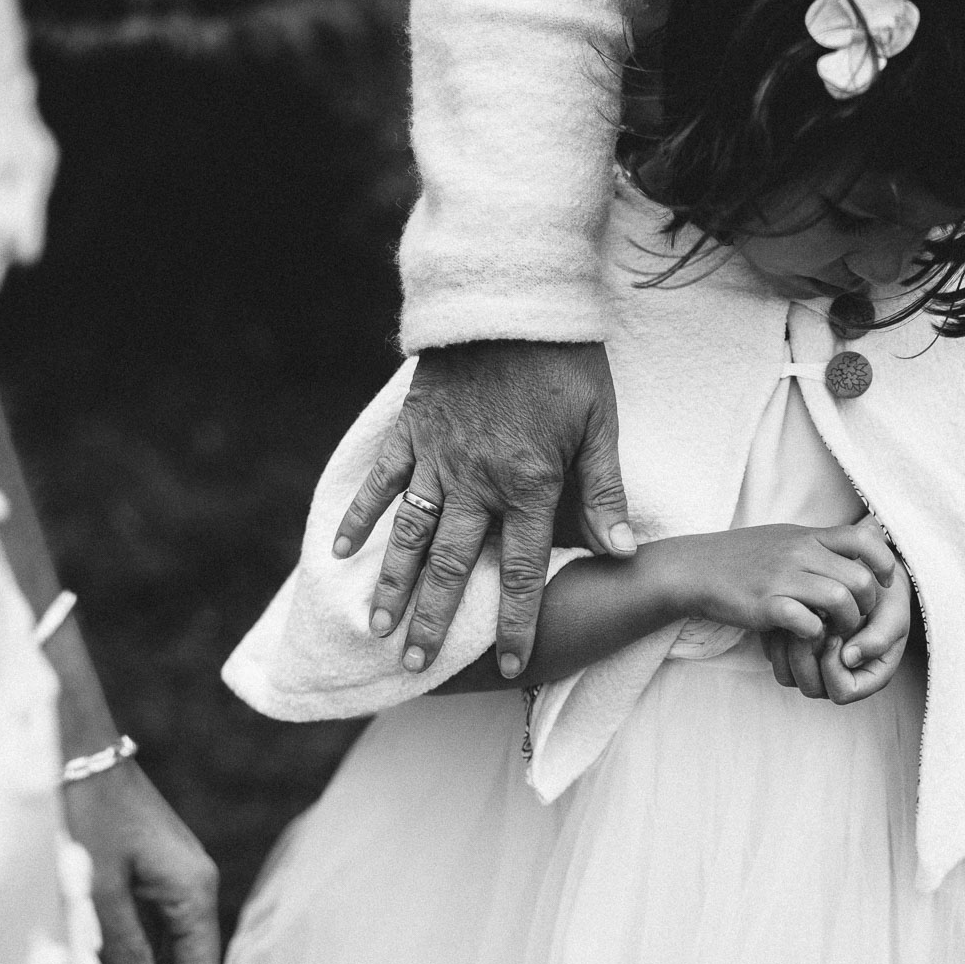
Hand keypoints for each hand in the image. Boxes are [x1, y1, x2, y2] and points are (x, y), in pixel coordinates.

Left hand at [61, 761, 220, 963]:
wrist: (76, 748)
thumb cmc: (87, 811)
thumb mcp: (98, 888)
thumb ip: (125, 946)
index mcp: (194, 887)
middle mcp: (194, 882)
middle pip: (187, 961)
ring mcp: (173, 874)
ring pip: (168, 945)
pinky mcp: (150, 867)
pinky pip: (152, 924)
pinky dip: (133, 957)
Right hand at [331, 340, 632, 679]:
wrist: (513, 297)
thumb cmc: (567, 361)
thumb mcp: (601, 423)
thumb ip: (605, 491)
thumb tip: (622, 551)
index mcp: (529, 484)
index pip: (522, 571)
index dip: (516, 622)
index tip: (510, 665)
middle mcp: (477, 480)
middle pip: (451, 565)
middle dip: (435, 620)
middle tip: (416, 666)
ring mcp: (438, 455)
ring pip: (409, 533)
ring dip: (391, 583)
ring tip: (377, 627)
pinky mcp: (412, 428)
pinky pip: (381, 480)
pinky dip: (361, 515)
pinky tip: (342, 550)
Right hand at [664, 521, 896, 640]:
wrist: (696, 569)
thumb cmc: (744, 557)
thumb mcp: (785, 538)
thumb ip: (820, 542)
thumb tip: (861, 537)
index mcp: (808, 536)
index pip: (863, 540)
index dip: (883, 563)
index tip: (884, 583)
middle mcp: (799, 553)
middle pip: (859, 578)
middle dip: (868, 606)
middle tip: (858, 618)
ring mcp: (782, 578)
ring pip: (839, 600)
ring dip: (846, 623)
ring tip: (837, 631)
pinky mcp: (765, 605)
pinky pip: (807, 621)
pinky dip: (816, 634)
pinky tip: (808, 635)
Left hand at [764, 547, 912, 703]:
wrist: (867, 578)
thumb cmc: (885, 599)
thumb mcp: (893, 614)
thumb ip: (879, 638)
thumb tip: (849, 658)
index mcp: (867, 677)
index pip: (843, 692)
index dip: (834, 668)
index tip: (834, 635)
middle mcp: (839, 678)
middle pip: (811, 688)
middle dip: (806, 657)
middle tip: (809, 625)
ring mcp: (816, 668)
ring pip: (788, 677)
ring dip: (788, 648)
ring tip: (797, 618)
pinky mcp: (796, 653)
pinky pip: (776, 659)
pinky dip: (777, 639)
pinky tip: (787, 614)